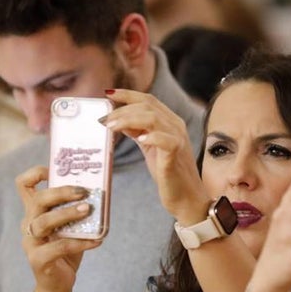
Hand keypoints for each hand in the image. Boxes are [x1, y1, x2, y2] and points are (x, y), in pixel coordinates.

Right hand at [16, 165, 101, 291]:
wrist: (58, 284)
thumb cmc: (66, 251)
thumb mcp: (71, 226)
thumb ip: (77, 210)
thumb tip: (100, 192)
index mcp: (34, 212)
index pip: (23, 185)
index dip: (36, 173)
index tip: (55, 171)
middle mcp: (28, 224)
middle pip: (38, 200)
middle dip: (61, 192)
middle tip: (84, 192)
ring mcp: (31, 242)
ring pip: (44, 222)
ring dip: (68, 214)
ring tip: (88, 210)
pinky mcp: (38, 260)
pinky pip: (59, 247)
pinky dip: (80, 243)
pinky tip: (96, 241)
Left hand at [101, 89, 208, 221]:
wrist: (186, 197)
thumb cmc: (168, 173)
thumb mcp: (150, 148)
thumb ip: (138, 132)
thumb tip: (119, 120)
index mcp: (170, 122)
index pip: (148, 100)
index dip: (128, 94)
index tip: (108, 94)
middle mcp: (176, 126)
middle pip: (147, 106)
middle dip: (122, 110)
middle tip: (104, 120)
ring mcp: (178, 140)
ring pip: (153, 118)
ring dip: (129, 120)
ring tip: (111, 127)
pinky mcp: (176, 155)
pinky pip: (166, 140)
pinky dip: (151, 136)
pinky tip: (139, 139)